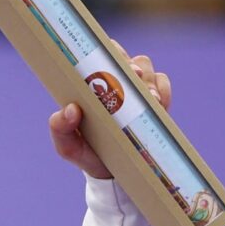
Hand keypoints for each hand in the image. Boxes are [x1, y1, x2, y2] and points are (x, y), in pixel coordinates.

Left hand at [50, 49, 169, 179]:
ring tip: (148, 98)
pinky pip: (163, 85)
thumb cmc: (85, 153)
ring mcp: (137, 91)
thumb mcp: (68, 145)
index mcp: (91, 86)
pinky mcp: (156, 101)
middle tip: (133, 76)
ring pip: (147, 69)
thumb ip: (60, 129)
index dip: (108, 53)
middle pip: (126, 58)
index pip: (100, 56)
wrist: (113, 172)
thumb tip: (71, 109)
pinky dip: (163, 91)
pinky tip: (159, 103)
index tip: (113, 62)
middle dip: (131, 65)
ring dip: (147, 80)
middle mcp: (115, 82)